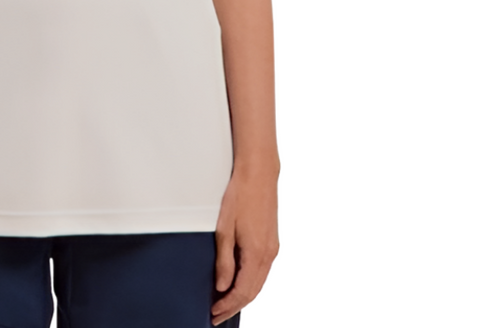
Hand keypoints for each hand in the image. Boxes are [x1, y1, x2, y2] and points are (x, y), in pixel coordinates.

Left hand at [210, 167, 279, 325]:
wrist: (258, 173)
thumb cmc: (240, 195)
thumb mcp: (224, 229)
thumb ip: (224, 260)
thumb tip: (222, 286)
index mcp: (257, 254)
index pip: (243, 292)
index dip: (228, 306)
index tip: (214, 313)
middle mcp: (269, 254)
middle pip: (253, 291)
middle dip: (234, 306)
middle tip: (217, 315)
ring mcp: (272, 247)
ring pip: (259, 282)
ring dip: (243, 296)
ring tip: (225, 303)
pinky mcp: (271, 240)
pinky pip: (262, 270)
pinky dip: (250, 282)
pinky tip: (239, 282)